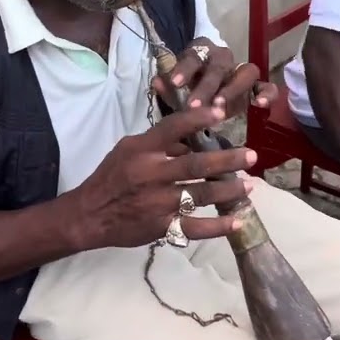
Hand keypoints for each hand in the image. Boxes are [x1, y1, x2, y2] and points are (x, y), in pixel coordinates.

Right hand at [69, 105, 256, 249]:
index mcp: (142, 150)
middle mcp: (151, 174)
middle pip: (195, 164)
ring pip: (200, 194)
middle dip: (226, 160)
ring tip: (249, 185)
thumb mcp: (128, 150)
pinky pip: (194, 227)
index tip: (220, 112)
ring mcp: (157, 202)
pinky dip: (217, 227)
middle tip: (251, 156)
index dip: (197, 119)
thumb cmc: (110, 177)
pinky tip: (236, 221)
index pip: (172, 128)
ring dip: (228, 190)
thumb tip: (191, 140)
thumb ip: (159, 144)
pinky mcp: (161, 226)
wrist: (89, 215)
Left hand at [161, 38, 277, 116]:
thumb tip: (156, 81)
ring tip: (220, 108)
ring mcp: (242, 70)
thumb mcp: (176, 87)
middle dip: (206, 86)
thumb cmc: (188, 86)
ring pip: (245, 72)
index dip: (184, 69)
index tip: (175, 84)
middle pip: (218, 66)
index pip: (193, 55)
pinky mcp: (256, 85)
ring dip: (233, 90)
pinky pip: (266, 85)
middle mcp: (223, 56)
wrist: (206, 90)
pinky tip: (260, 105)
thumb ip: (167, 86)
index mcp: (201, 51)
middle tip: (194, 105)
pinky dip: (266, 93)